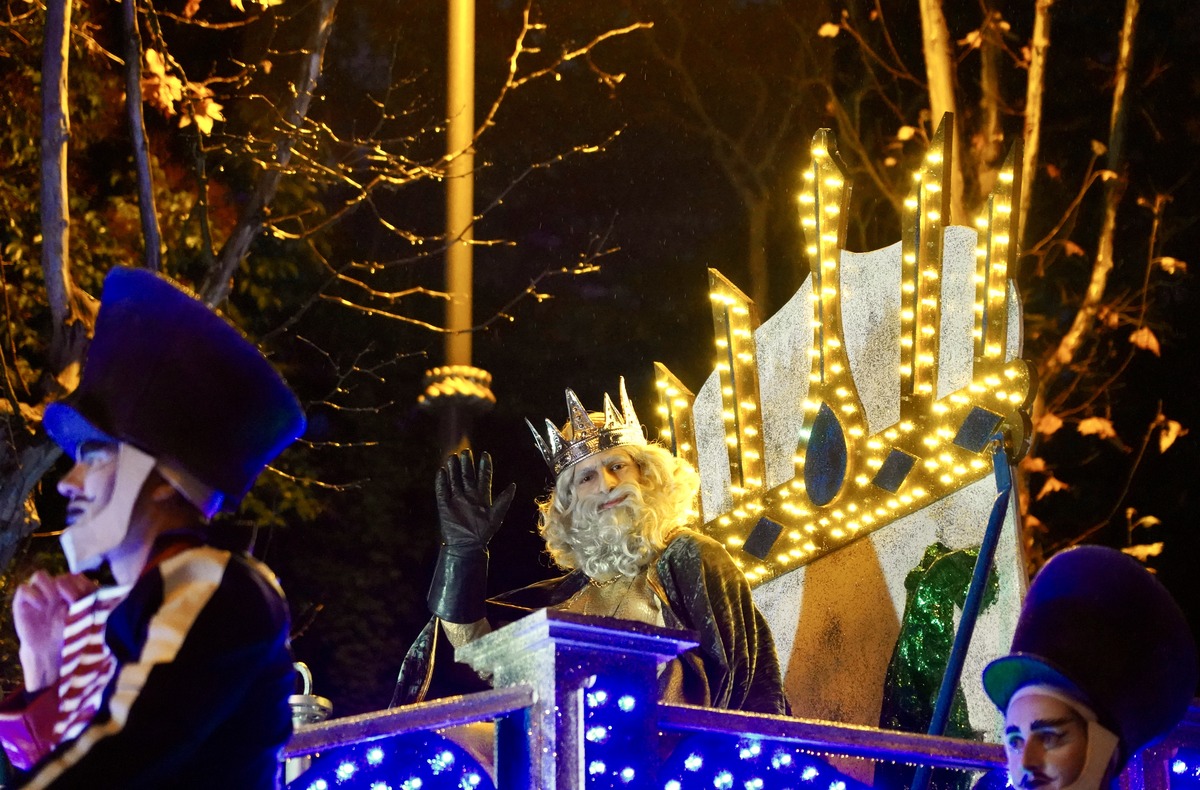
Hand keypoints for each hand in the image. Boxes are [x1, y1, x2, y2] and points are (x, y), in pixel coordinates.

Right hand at [13, 571, 97, 690]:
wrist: (49, 651)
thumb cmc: (71, 634)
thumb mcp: (89, 619)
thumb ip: (102, 604)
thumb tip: (124, 591)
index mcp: (70, 591)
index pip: (76, 577)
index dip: (82, 586)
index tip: (87, 600)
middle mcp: (54, 590)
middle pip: (61, 576)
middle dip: (69, 587)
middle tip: (72, 602)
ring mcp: (38, 595)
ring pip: (40, 575)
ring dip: (49, 586)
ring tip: (53, 602)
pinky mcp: (22, 602)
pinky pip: (24, 588)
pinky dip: (32, 594)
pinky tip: (41, 606)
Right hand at [427, 450, 514, 622]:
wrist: (468, 546)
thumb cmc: (484, 532)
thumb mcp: (497, 515)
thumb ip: (504, 500)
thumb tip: (513, 485)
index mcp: (482, 497)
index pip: (483, 477)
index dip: (484, 466)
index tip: (484, 454)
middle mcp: (469, 496)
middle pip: (467, 476)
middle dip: (466, 464)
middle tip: (466, 452)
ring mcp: (456, 500)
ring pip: (454, 480)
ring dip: (453, 469)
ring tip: (453, 457)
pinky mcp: (444, 506)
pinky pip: (442, 491)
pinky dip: (441, 481)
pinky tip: (441, 471)